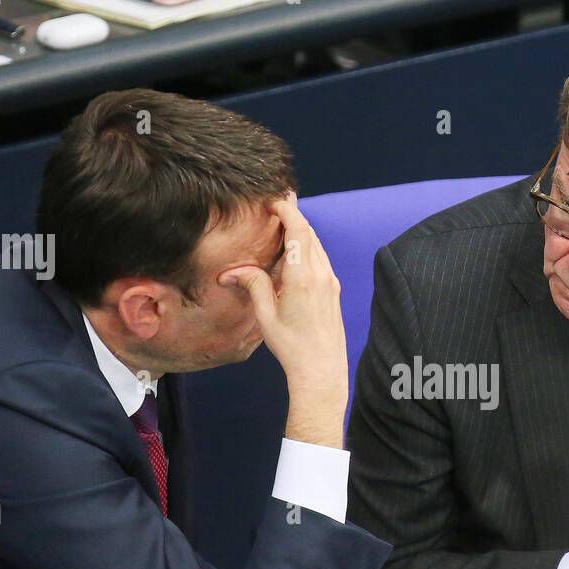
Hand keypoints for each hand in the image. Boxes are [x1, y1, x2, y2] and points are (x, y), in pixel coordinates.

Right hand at [223, 193, 346, 448]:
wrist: (321, 369)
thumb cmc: (292, 346)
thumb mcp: (265, 315)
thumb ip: (253, 284)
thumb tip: (233, 270)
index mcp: (302, 277)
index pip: (298, 230)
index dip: (287, 210)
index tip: (273, 200)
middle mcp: (321, 275)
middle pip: (309, 233)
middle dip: (293, 215)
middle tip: (277, 204)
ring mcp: (331, 282)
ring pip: (317, 245)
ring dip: (301, 232)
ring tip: (283, 225)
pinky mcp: (334, 290)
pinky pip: (321, 259)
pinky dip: (308, 248)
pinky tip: (296, 253)